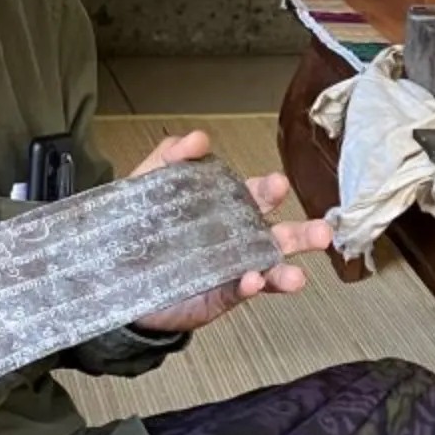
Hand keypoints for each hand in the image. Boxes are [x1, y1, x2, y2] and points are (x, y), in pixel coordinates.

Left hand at [126, 130, 333, 333]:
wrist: (114, 274)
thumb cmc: (142, 226)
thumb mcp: (151, 184)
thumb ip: (172, 158)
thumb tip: (198, 138)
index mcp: (229, 208)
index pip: (257, 196)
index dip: (270, 190)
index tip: (278, 184)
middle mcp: (240, 239)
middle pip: (279, 235)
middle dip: (302, 233)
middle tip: (320, 232)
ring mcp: (234, 269)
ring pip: (271, 270)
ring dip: (287, 271)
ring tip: (298, 277)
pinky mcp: (219, 296)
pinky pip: (239, 293)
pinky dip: (249, 288)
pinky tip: (253, 282)